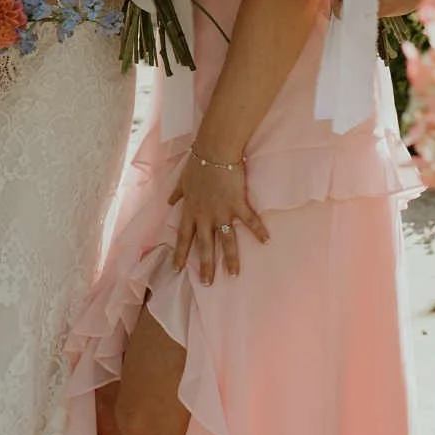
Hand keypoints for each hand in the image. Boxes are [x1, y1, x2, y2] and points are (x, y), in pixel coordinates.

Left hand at [169, 145, 268, 284]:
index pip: (183, 237)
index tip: (176, 269)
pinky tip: (266, 241)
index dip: (180, 254)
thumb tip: (168, 201)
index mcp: (190, 211)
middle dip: (205, 266)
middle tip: (207, 284)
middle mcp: (205, 216)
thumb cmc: (197, 164)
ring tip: (234, 274)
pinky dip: (258, 230)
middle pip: (204, 246)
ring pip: (226, 240)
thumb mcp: (182, 181)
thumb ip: (177, 194)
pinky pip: (249, 220)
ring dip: (230, 258)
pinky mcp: (237, 204)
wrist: (214, 151)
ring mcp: (222, 211)